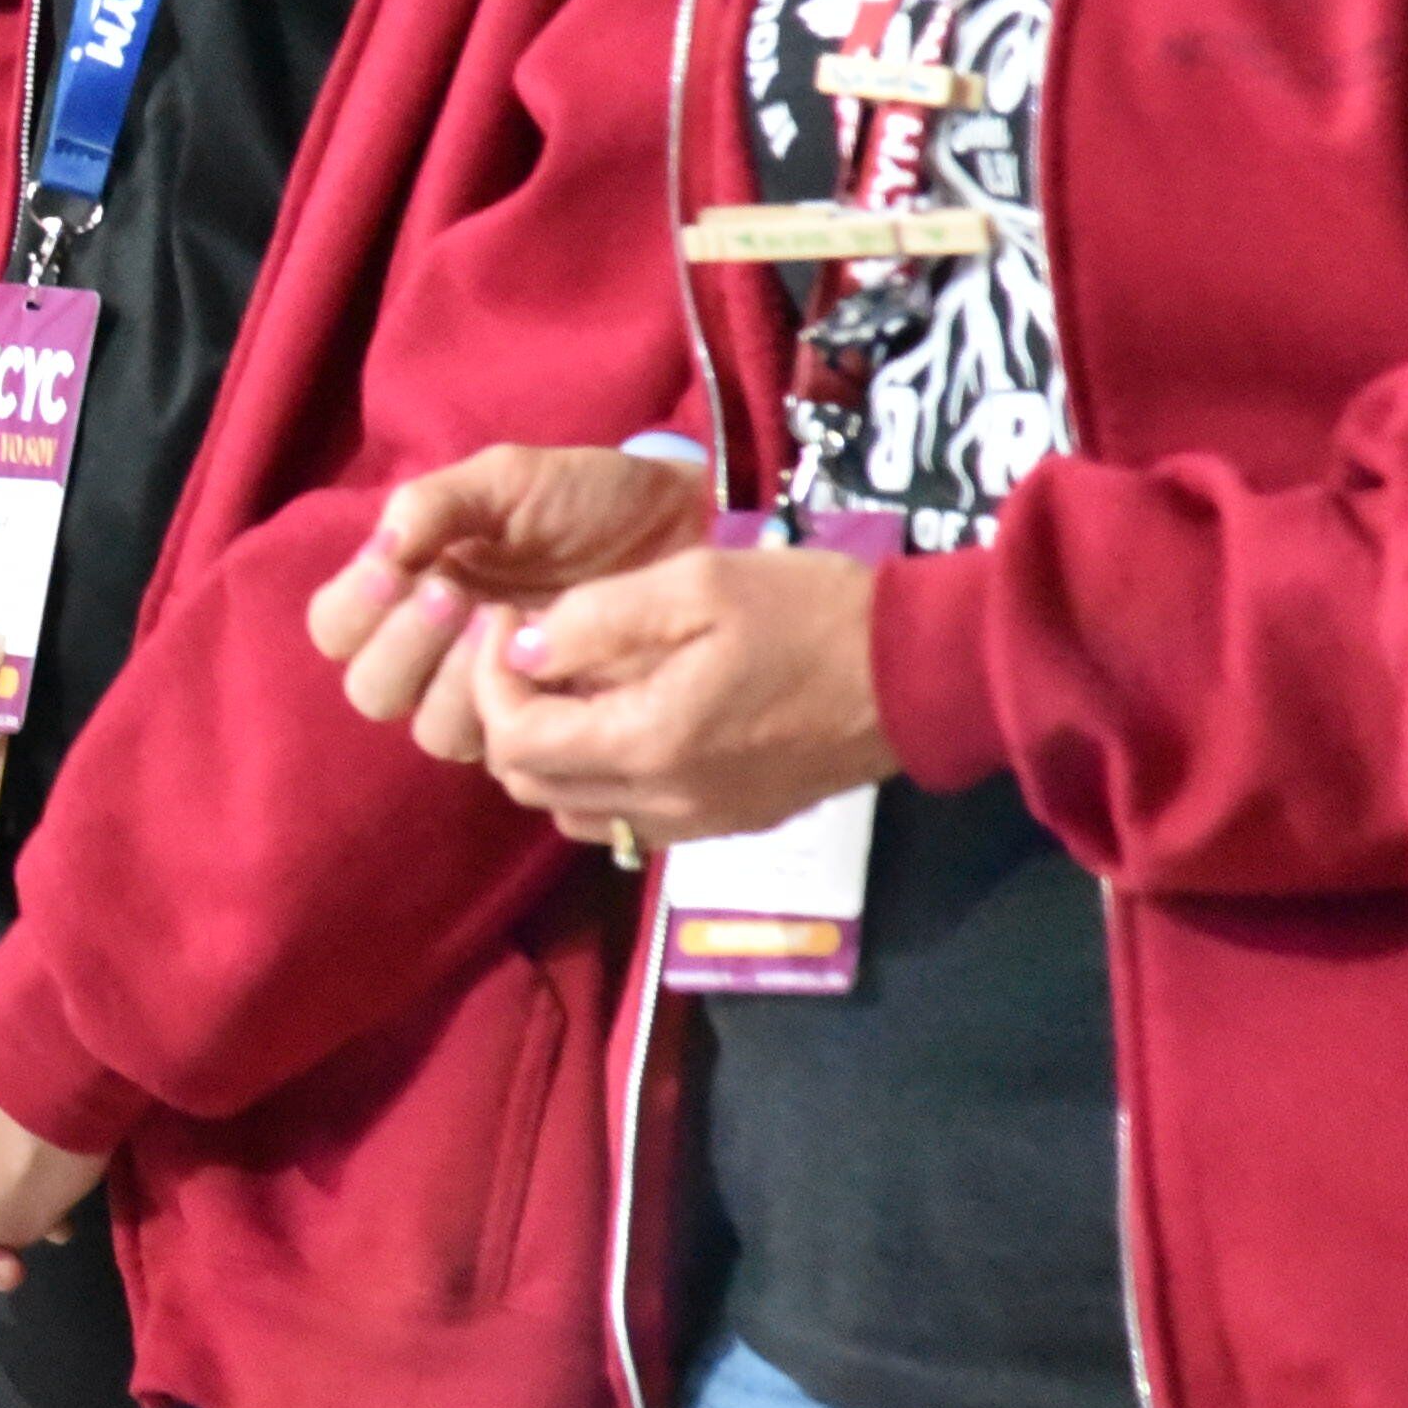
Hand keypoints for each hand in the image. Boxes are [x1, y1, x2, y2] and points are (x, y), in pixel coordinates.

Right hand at [313, 444, 720, 756]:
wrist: (683, 526)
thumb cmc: (588, 497)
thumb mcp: (508, 479)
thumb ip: (435, 503)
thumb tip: (383, 550)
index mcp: (410, 589)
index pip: (336, 627)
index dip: (353, 609)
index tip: (396, 571)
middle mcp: (435, 653)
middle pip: (371, 690)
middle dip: (405, 647)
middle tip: (459, 595)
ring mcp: (491, 697)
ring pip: (431, 731)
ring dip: (458, 683)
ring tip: (507, 626)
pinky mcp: (546, 728)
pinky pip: (503, 751)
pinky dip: (514, 715)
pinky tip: (549, 667)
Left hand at [462, 543, 901, 845]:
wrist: (918, 672)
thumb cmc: (809, 611)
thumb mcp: (697, 583)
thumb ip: (596, 619)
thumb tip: (523, 649)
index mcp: (649, 742)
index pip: (514, 739)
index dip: (489, 677)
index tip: (509, 619)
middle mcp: (663, 802)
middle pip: (531, 785)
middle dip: (509, 714)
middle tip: (532, 647)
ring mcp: (697, 824)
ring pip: (573, 810)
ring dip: (551, 751)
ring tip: (575, 681)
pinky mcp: (726, 825)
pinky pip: (626, 819)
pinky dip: (598, 776)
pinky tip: (625, 715)